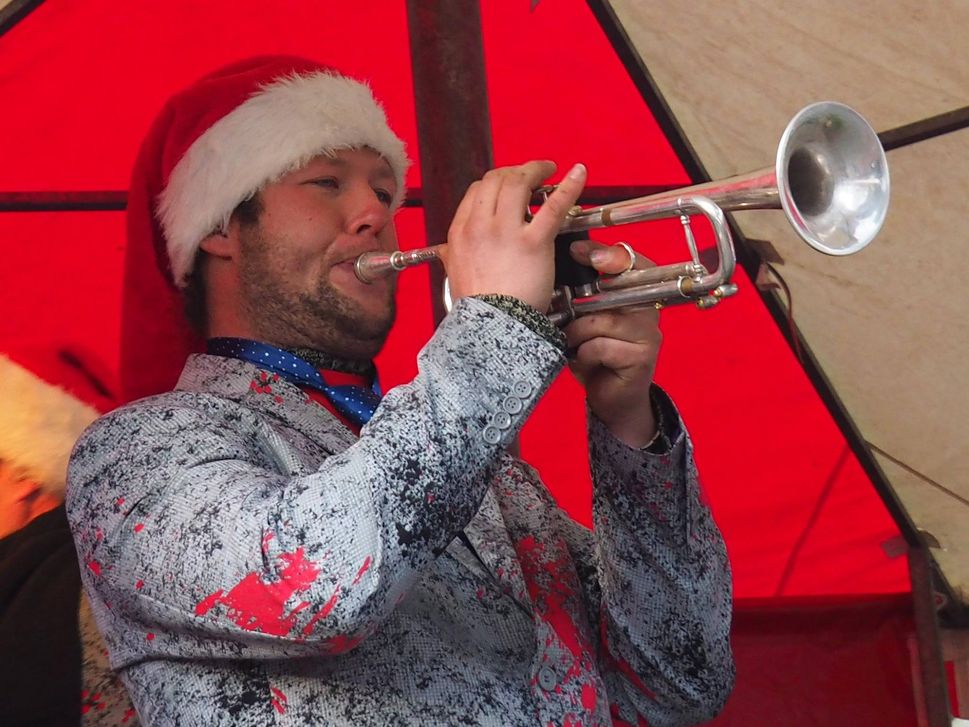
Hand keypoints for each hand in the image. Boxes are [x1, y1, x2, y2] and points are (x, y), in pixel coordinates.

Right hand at [443, 161, 586, 312]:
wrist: (491, 328)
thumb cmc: (477, 308)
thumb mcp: (453, 275)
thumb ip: (451, 257)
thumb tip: (447, 250)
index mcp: (460, 232)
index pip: (477, 191)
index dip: (495, 183)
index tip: (509, 186)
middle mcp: (480, 225)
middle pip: (496, 179)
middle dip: (516, 171)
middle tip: (532, 174)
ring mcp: (506, 231)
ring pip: (519, 183)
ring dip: (536, 170)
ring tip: (549, 170)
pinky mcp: (533, 242)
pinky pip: (553, 206)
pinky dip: (569, 185)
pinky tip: (579, 174)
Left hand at [564, 240, 661, 447]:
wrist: (612, 399)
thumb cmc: (595, 355)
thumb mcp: (585, 320)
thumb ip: (582, 295)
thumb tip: (554, 267)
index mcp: (636, 293)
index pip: (631, 260)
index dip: (606, 253)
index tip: (577, 251)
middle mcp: (648, 308)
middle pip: (619, 287)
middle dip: (585, 299)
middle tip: (567, 309)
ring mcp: (648, 333)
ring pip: (603, 320)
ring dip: (578, 334)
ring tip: (571, 344)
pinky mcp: (642, 357)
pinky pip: (603, 346)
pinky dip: (585, 355)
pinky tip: (583, 362)